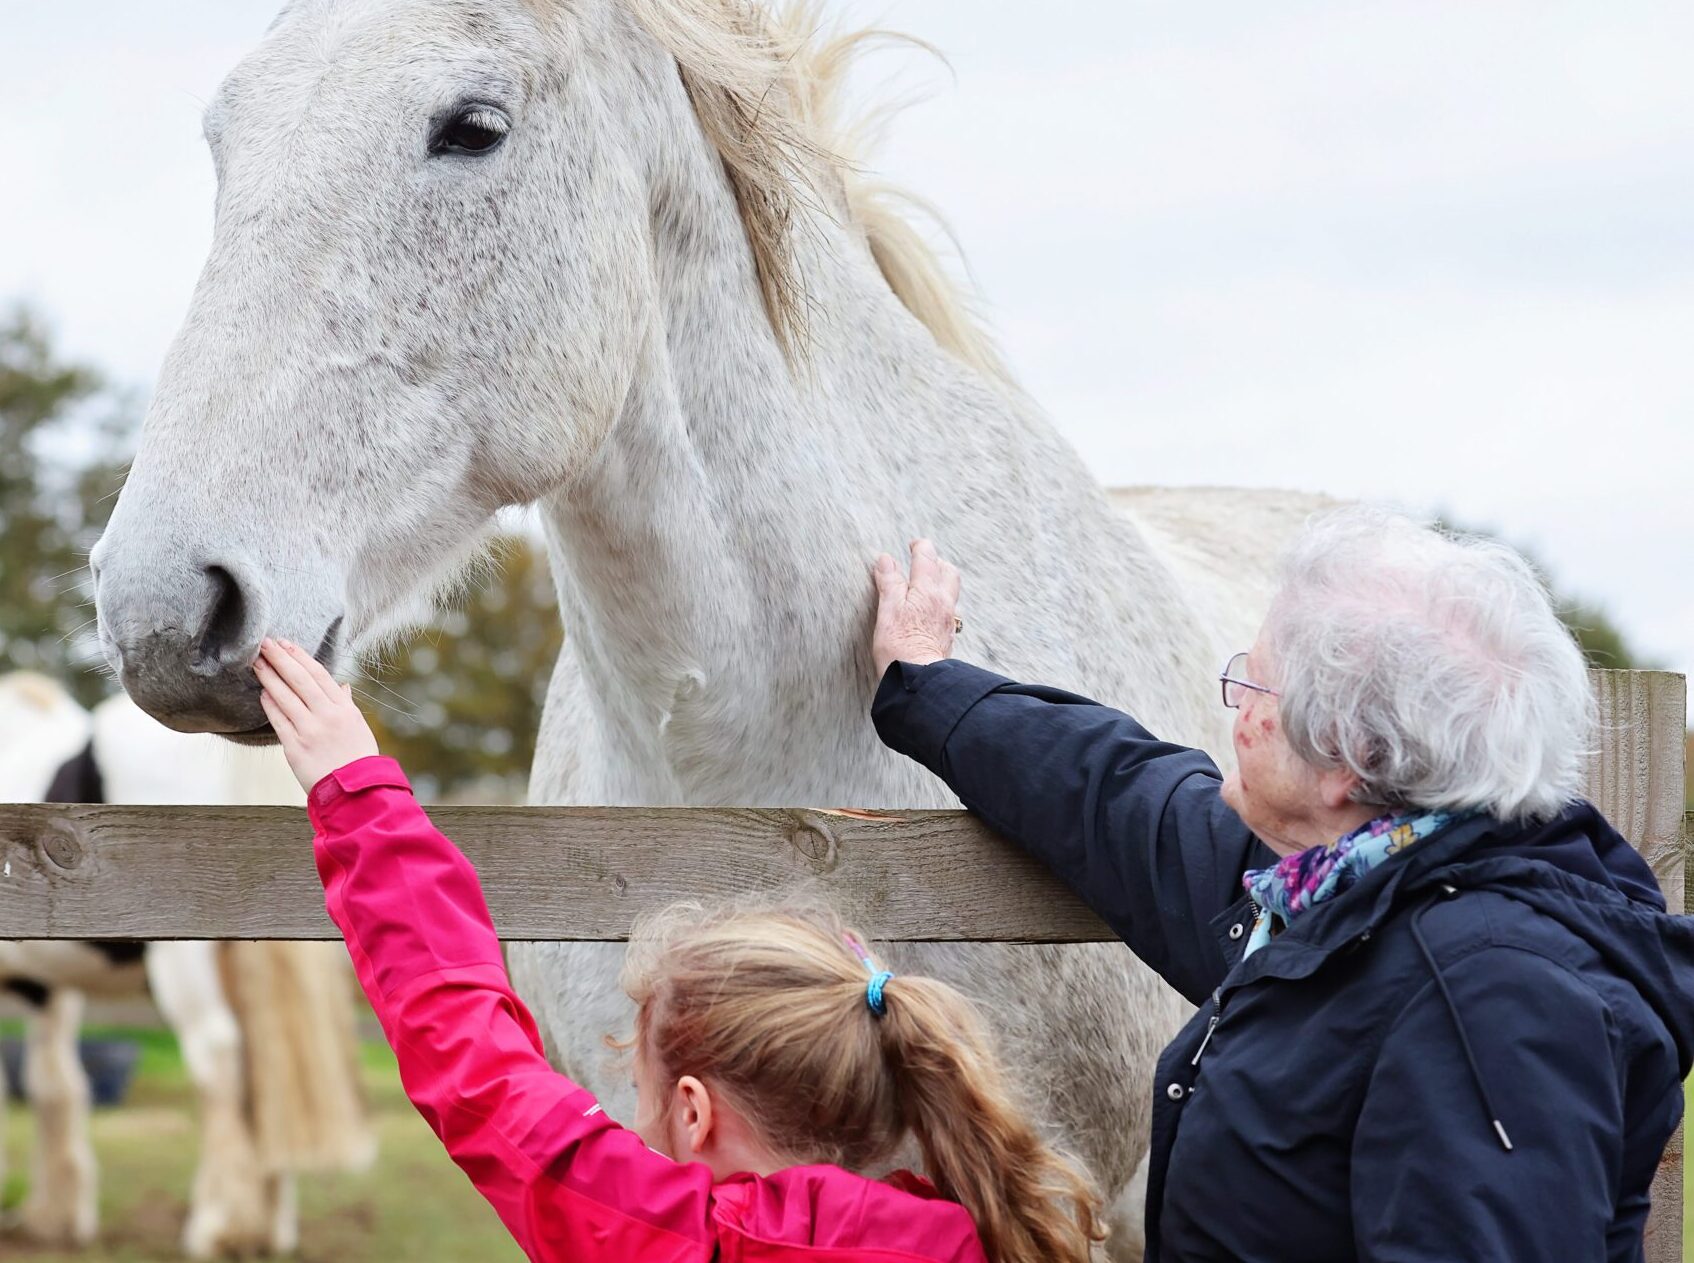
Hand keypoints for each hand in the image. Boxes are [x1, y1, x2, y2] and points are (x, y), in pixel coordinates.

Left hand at [253, 637, 379, 792]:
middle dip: (280, 659)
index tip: (286, 643)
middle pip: (299, 680)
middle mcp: (327, 716)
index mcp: (344, 709)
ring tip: (256, 662)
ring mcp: (310, 731)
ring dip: (269, 677)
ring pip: (285, 697)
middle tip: (264, 643)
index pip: (319, 675)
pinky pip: (278, 720)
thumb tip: (341, 686)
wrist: (355, 793)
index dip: (300, 657)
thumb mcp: (358, 727)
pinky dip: (269, 704)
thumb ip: (345, 705)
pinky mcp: (295, 747)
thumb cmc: (358, 759)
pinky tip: (262, 692)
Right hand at [871, 539, 962, 678]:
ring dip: (940, 582)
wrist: (918, 680)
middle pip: (948, 572)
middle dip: (936, 561)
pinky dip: (939, 603)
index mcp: (928, 591)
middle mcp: (943, 602)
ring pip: (950, 592)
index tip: (912, 544)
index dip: (919, 546)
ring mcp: (948, 620)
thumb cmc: (899, 646)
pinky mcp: (946, 637)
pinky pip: (949, 612)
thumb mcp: (888, 609)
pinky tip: (928, 612)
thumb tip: (886, 559)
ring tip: (924, 585)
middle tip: (921, 561)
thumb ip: (889, 582)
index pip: (927, 557)